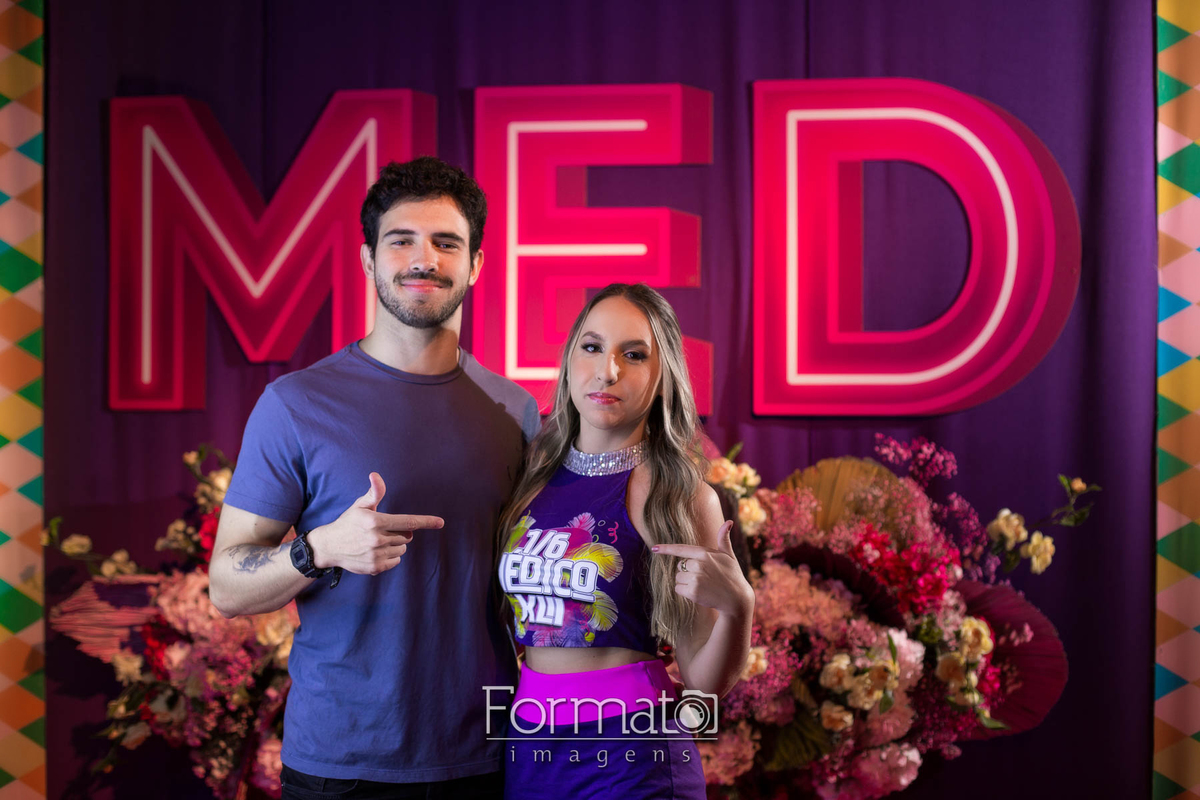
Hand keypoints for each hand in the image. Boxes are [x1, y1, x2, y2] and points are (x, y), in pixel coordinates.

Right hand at [307, 472, 443, 575]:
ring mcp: (376, 555)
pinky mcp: (374, 567)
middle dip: (400, 533)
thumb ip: (374, 493)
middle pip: (406, 536)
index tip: (440, 522)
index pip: (407, 522)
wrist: (329, 546)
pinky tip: (376, 551)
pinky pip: (396, 561)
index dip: (426, 521)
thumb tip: (375, 475)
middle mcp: (377, 539)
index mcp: (375, 521)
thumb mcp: (360, 505)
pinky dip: (390, 556)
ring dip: (395, 544)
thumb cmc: (348, 522)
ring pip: (402, 549)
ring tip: (377, 541)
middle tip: (384, 530)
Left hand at [652, 521, 752, 617]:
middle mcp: (699, 564)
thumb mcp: (728, 556)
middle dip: (687, 571)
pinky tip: (699, 593)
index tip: (654, 548)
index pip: (681, 549)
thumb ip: (724, 539)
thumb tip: (729, 521)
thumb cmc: (732, 575)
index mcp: (705, 553)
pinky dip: (685, 592)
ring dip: (686, 582)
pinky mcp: (693, 592)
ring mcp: (695, 578)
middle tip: (704, 577)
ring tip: (702, 585)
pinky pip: (678, 589)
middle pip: (679, 566)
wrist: (737, 599)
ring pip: (678, 578)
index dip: (666, 549)